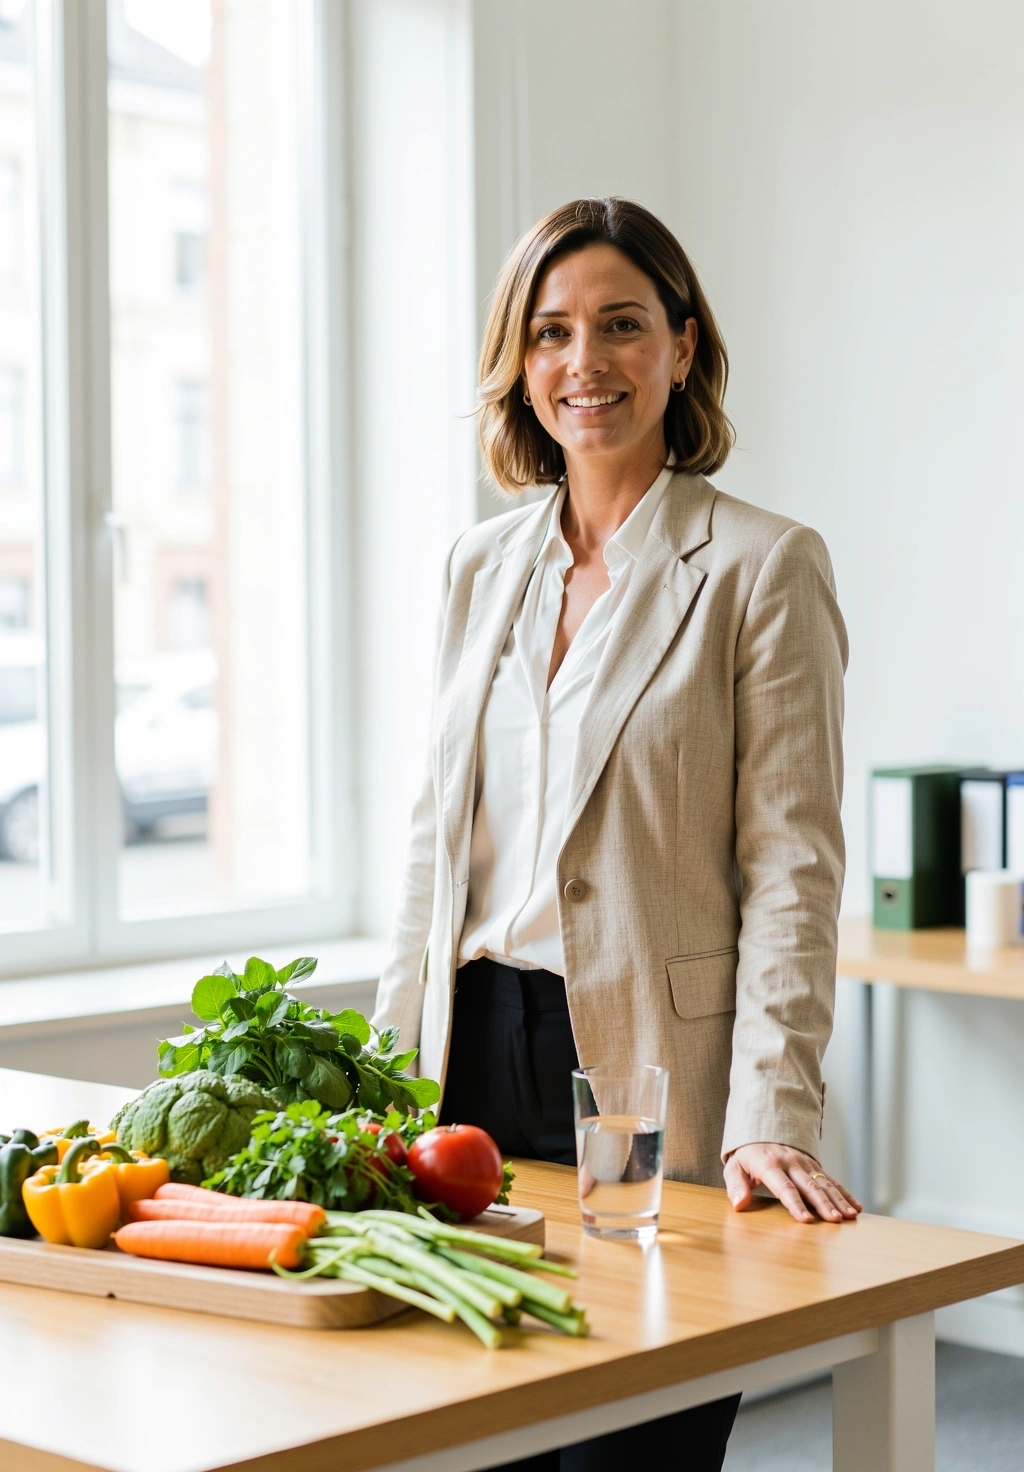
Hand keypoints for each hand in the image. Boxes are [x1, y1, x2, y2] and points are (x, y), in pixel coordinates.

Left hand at [724, 1142, 861, 1223]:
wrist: (760, 1129)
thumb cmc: (746, 1155)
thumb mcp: (734, 1167)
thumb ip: (736, 1185)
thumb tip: (739, 1204)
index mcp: (769, 1164)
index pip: (784, 1187)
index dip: (795, 1204)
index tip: (806, 1220)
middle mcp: (790, 1162)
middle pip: (809, 1186)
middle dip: (823, 1204)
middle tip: (835, 1220)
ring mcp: (805, 1163)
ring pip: (824, 1183)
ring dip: (838, 1200)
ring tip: (849, 1216)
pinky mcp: (814, 1165)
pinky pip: (831, 1180)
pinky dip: (844, 1193)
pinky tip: (855, 1206)